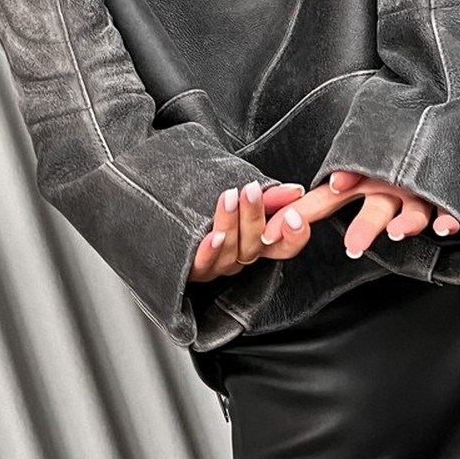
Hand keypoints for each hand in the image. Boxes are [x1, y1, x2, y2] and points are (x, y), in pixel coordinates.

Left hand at [188, 181, 313, 282]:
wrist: (163, 210)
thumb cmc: (205, 199)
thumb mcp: (241, 194)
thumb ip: (268, 195)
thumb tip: (295, 192)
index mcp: (258, 240)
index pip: (286, 246)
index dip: (295, 235)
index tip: (294, 214)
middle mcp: (241, 256)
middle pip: (256, 245)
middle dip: (254, 216)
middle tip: (251, 190)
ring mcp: (218, 264)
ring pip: (232, 252)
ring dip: (231, 224)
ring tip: (229, 197)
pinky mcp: (193, 268)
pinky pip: (204, 265)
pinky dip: (209, 251)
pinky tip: (212, 236)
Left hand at [261, 171, 459, 257]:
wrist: (432, 119)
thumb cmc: (388, 155)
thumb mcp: (357, 171)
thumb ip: (329, 195)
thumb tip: (287, 213)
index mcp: (360, 179)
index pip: (327, 199)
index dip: (305, 213)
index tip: (278, 229)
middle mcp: (387, 183)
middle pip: (375, 207)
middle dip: (365, 225)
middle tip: (353, 247)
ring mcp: (418, 188)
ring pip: (413, 207)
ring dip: (407, 220)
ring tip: (398, 232)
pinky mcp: (446, 191)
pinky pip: (450, 206)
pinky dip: (449, 216)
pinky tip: (446, 226)